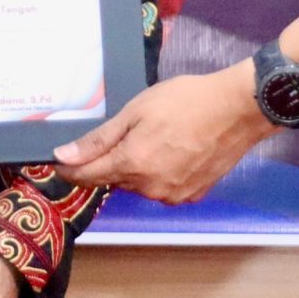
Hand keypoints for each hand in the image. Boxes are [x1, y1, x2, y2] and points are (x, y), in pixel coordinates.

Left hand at [52, 62, 273, 203]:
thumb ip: (99, 139)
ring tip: (159, 136)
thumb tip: (64, 156)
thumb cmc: (186, 101)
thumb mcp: (136, 110)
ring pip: (140, 184)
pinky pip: (164, 187)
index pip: (87, 177)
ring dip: (139, 166)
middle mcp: (149, 188)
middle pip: (115, 179)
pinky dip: (162, 172)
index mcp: (132, 165)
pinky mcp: (192, 195)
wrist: (238, 109)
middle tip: (130, 130)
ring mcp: (173, 195)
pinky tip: (177, 149)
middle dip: (113, 160)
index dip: (70, 169)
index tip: (61, 160)